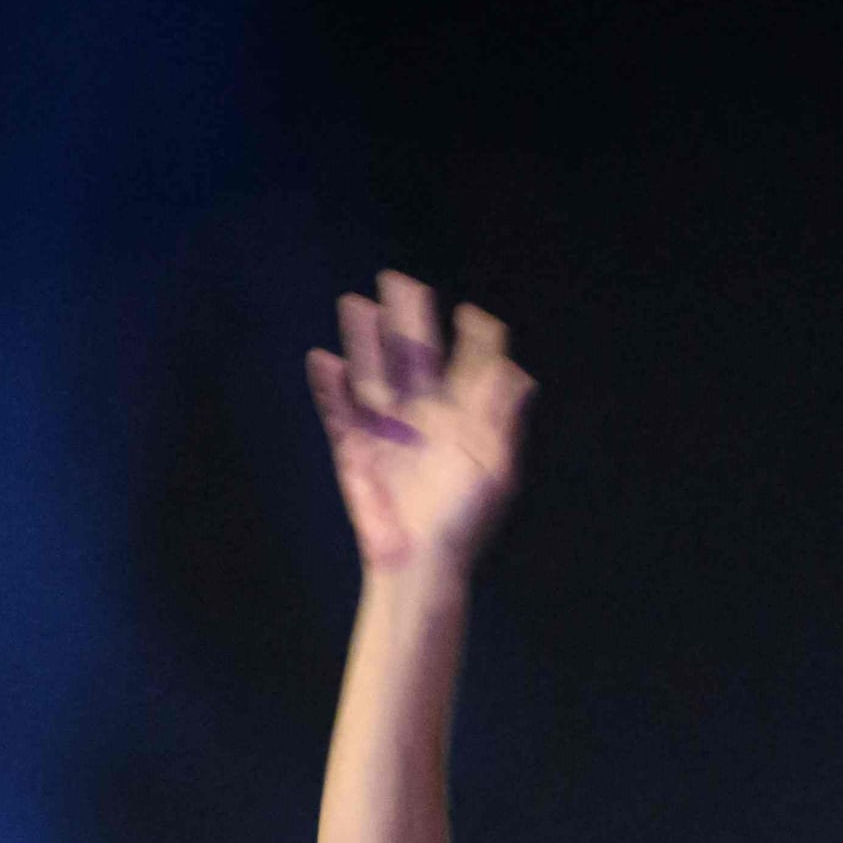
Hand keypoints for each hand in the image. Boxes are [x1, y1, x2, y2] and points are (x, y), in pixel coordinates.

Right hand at [308, 271, 530, 573]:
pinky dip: (330, 387)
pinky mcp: (354, 448)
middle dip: (407, 320)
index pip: (465, 365)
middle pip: (412, 355)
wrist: (423, 561)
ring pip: (372, 372)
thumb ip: (500, 418)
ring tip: (356, 304)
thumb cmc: (464, 520)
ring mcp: (385, 428)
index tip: (473, 316)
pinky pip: (339, 410)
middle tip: (401, 281)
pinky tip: (325, 360)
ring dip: (363, 340)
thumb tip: (517, 372)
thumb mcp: (493, 467)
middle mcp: (421, 414)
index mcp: (459, 416)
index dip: (472, 340)